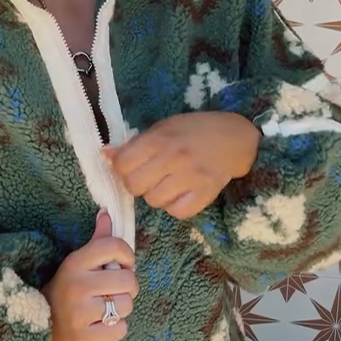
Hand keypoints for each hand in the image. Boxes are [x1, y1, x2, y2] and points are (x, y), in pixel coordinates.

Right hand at [41, 210, 138, 340]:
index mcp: (75, 263)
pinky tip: (101, 325)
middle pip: (129, 281)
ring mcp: (80, 314)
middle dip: (128, 287)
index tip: (122, 265)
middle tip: (115, 290)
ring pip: (126, 306)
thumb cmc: (65, 289)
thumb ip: (97, 240)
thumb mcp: (76, 263)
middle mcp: (77, 286)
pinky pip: (121, 329)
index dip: (127, 256)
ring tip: (106, 308)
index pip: (115, 247)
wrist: (39, 326)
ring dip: (121, 308)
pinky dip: (116, 328)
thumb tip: (107, 212)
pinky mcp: (84, 338)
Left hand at [105, 112, 259, 220]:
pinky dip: (175, 207)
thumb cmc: (194, 131)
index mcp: (160, 139)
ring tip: (169, 183)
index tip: (132, 166)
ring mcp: (191, 177)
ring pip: (154, 201)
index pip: (123, 164)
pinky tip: (182, 193)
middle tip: (150, 177)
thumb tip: (105, 155)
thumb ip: (135, 144)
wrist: (235, 137)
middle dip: (137, 184)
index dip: (123, 168)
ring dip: (157, 195)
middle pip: (134, 186)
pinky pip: (177, 212)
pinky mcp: (206, 194)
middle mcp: (174, 158)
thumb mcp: (163, 128)